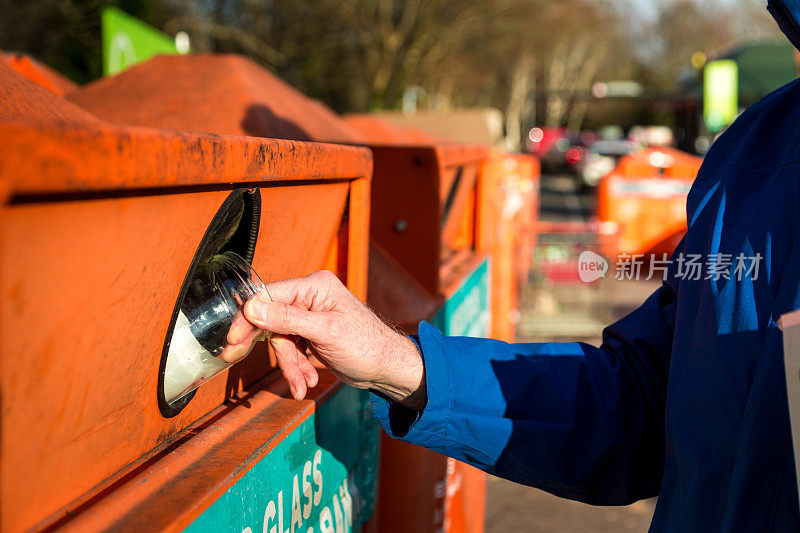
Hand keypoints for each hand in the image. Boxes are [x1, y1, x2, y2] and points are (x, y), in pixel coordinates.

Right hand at [225, 271, 425, 408]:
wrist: (387, 367)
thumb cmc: (366, 345)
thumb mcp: (326, 332)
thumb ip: (288, 319)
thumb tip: (252, 307)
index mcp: (314, 286)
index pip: (269, 296)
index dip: (248, 318)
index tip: (233, 341)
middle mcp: (310, 297)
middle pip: (271, 320)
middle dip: (276, 351)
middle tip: (246, 365)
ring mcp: (310, 316)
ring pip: (280, 339)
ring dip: (289, 365)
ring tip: (302, 383)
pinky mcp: (311, 334)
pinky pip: (291, 349)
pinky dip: (296, 367)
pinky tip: (305, 381)